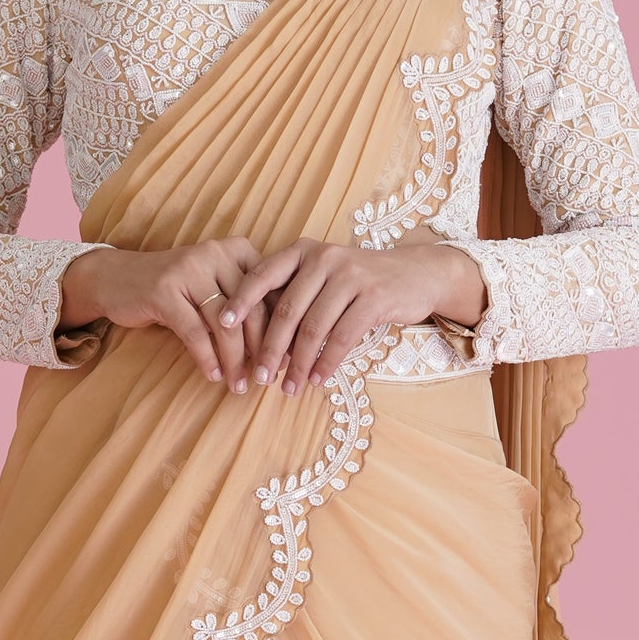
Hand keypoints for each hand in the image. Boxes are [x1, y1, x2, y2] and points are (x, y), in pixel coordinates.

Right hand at [57, 236, 269, 390]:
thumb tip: (282, 343)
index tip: (286, 360)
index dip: (281, 329)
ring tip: (239, 384)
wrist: (117, 279)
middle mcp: (215, 254)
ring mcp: (188, 270)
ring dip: (234, 360)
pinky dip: (206, 358)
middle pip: (251, 309)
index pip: (270, 292)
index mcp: (236, 250)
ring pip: (224, 324)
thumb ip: (245, 304)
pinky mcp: (164, 291)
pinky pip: (194, 332)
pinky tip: (213, 375)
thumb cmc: (175, 290)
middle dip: (262, 349)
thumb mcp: (214, 287)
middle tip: (266, 378)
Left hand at [221, 234, 487, 393]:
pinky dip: (327, 363)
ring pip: (313, 328)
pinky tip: (318, 380)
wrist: (415, 274)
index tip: (223, 326)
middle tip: (258, 377)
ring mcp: (351, 276)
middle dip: (269, 349)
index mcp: (304, 251)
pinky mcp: (374, 297)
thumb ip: (294, 295)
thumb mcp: (324, 277)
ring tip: (289, 387)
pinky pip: (342, 337)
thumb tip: (258, 338)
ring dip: (299, 364)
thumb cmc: (360, 282)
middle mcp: (324, 258)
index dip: (241, 301)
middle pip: (287, 310)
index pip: (263, 274)